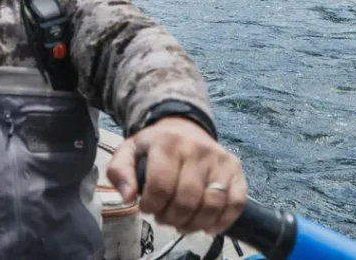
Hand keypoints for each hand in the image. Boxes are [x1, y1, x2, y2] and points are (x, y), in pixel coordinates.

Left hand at [107, 117, 245, 235]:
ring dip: (194, 224)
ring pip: (212, 205)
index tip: (147, 207)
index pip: (161, 187)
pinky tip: (207, 226)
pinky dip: (223, 221)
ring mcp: (219, 158)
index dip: (151, 206)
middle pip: (187, 200)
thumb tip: (128, 197)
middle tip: (164, 217)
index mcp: (168, 143)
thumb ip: (120, 172)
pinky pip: (236, 202)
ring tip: (182, 223)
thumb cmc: (156, 146)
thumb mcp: (129, 152)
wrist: (185, 128)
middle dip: (171, 218)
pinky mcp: (235, 168)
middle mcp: (197, 149)